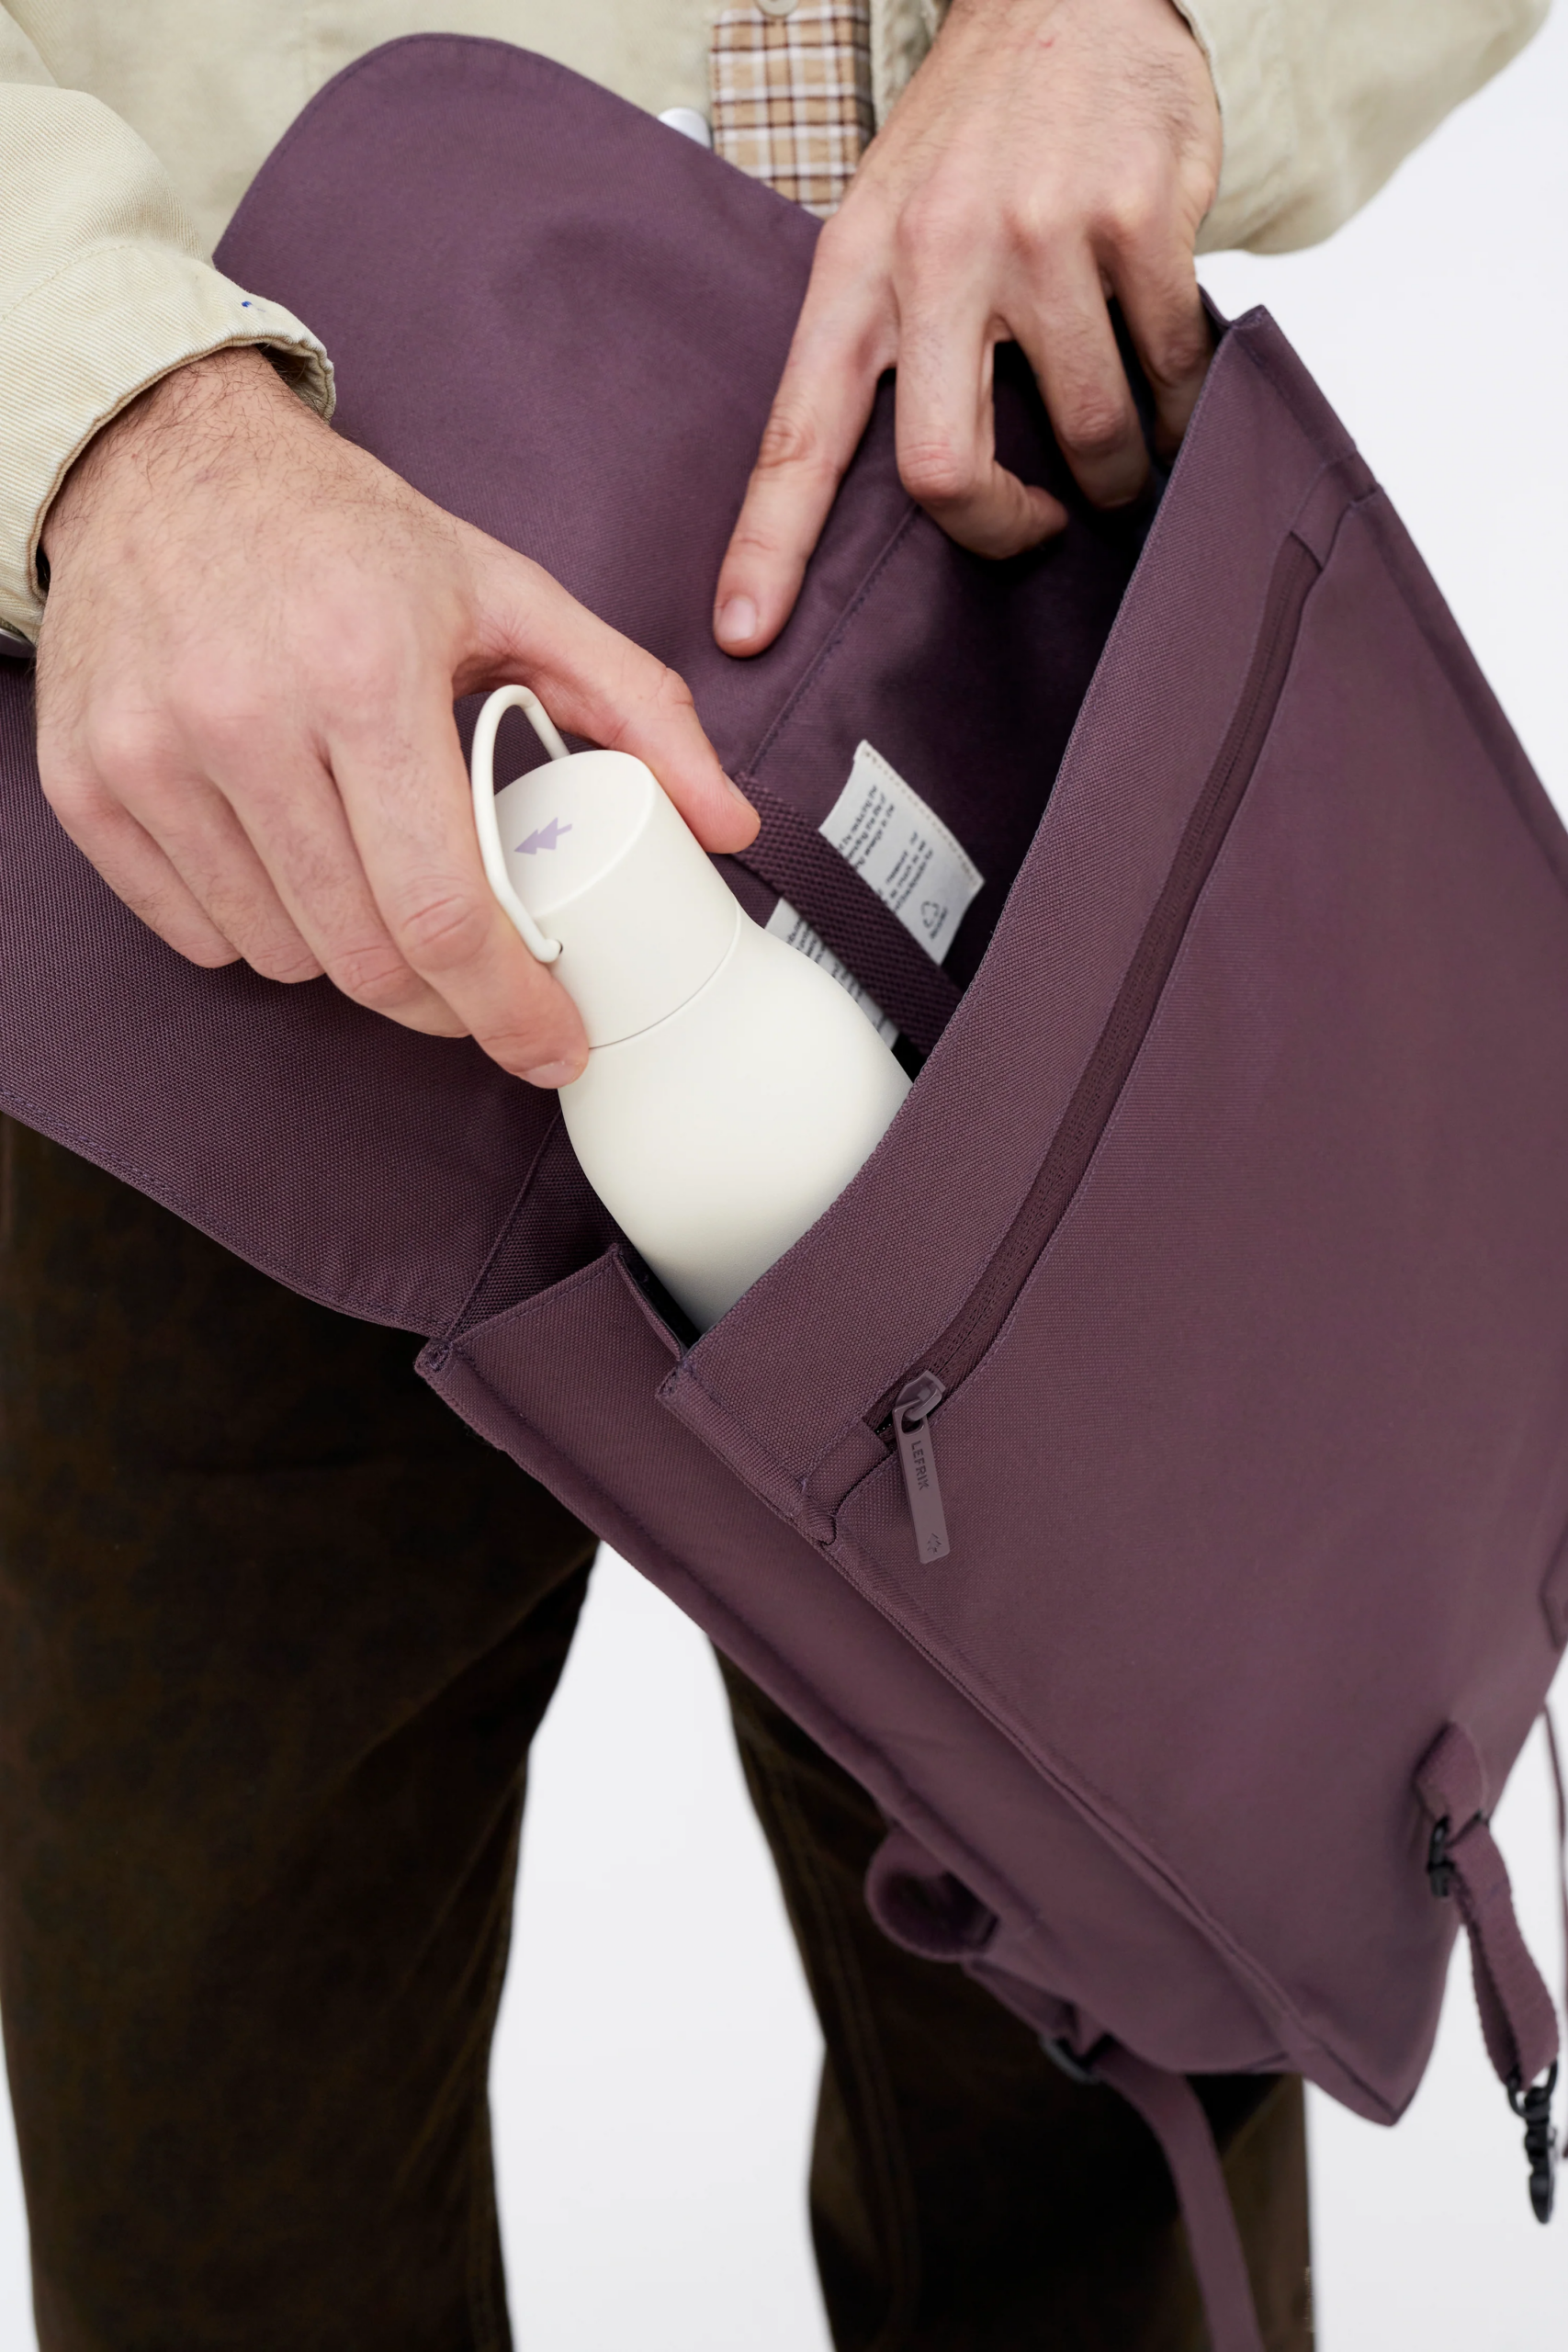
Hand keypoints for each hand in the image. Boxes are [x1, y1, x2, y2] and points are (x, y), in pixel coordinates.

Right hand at [38, 347, 756, 1084]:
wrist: (163, 461)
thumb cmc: (346, 537)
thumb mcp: (508, 595)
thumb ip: (635, 707)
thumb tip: (729, 825)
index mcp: (364, 670)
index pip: (443, 908)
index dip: (507, 1008)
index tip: (550, 1045)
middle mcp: (243, 716)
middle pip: (364, 955)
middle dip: (444, 1004)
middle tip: (483, 990)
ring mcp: (151, 755)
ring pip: (282, 956)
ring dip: (350, 959)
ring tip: (379, 885)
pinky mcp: (87, 785)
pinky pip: (196, 934)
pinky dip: (258, 929)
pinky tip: (290, 862)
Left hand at [713, 0, 1220, 655]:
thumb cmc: (976, 137)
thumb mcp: (887, 224)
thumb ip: (887, 347)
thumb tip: (912, 501)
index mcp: (856, 274)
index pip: (796, 434)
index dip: (767, 545)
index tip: (743, 635)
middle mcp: (938, 257)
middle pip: (943, 470)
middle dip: (1002, 530)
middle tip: (1037, 527)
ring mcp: (1042, 237)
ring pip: (1088, 436)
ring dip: (1116, 474)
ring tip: (1123, 448)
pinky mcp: (1137, 219)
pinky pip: (1171, 372)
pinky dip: (1183, 407)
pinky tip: (1174, 388)